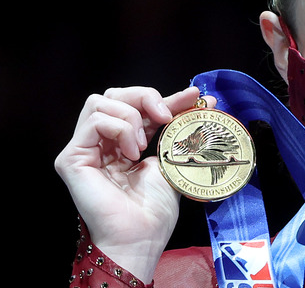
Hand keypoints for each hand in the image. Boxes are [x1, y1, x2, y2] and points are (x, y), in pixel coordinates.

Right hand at [55, 85, 210, 282]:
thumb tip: (207, 103)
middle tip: (166, 116)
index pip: (137, 107)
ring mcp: (83, 150)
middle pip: (113, 95)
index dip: (164, 97)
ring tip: (144, 146)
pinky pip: (95, 121)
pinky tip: (132, 153)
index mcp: (121, 144)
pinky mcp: (71, 158)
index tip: (193, 96)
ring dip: (132, 117)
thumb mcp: (172, 159)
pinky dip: (120, 129)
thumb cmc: (153, 209)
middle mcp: (99, 144)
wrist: (141, 236)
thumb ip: (181, 130)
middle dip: (145, 97)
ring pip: (100, 102)